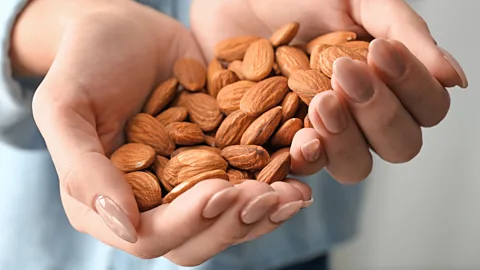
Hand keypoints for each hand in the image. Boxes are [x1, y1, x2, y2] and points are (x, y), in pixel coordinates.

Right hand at [13, 0, 311, 264]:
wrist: (123, 30)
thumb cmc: (85, 62)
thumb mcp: (65, 107)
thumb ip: (81, 169)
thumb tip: (122, 227)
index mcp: (110, 202)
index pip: (152, 236)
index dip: (188, 222)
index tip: (221, 191)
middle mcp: (154, 202)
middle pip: (199, 237)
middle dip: (236, 221)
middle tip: (269, 195)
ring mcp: (189, 182)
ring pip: (231, 217)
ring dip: (265, 210)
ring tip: (295, 193)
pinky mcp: (218, 157)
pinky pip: (249, 180)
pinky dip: (277, 179)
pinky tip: (300, 169)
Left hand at [190, 0, 467, 182]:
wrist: (236, 0)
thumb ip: (404, 32)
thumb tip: (453, 79)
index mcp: (388, 81)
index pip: (427, 107)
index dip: (413, 88)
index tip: (379, 53)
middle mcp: (362, 115)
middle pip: (399, 145)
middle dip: (379, 113)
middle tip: (346, 73)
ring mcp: (323, 133)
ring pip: (357, 167)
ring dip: (347, 141)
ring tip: (322, 103)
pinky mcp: (282, 144)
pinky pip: (304, 169)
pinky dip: (307, 158)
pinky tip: (301, 139)